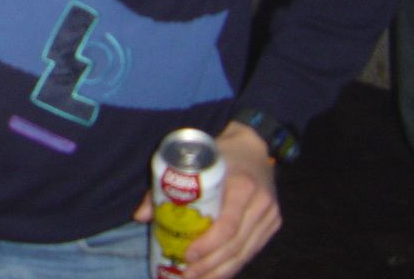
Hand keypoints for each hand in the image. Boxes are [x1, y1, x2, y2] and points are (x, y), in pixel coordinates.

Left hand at [136, 122, 280, 278]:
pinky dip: (234, 264)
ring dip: (221, 271)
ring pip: (245, 252)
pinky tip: (216, 273)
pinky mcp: (273, 223)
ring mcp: (270, 215)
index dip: (208, 245)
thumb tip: (140, 216)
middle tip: (187, 276)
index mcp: (242, 185)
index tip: (188, 256)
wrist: (254, 147)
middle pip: (236, 245)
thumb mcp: (194, 162)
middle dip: (210, 266)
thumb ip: (166, 186)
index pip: (228, 225)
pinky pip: (252, 250)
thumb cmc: (218, 153)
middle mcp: (261, 203)